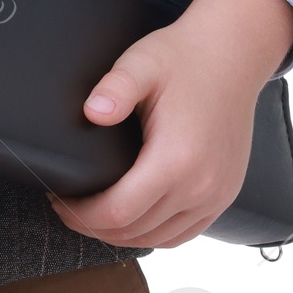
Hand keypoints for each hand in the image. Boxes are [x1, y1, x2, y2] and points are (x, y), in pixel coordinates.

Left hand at [52, 0, 292, 248]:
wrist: (233, 53)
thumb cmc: (185, 57)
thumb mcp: (142, 62)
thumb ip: (115, 88)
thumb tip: (91, 113)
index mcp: (177, 158)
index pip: (118, 212)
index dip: (82, 215)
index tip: (60, 201)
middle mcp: (201, 186)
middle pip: (136, 232)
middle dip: (94, 226)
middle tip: (69, 207)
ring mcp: (217, 194)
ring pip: (159, 239)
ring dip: (122, 235)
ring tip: (94, 215)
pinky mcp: (225, 194)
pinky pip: (184, 233)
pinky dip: (154, 234)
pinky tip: (134, 219)